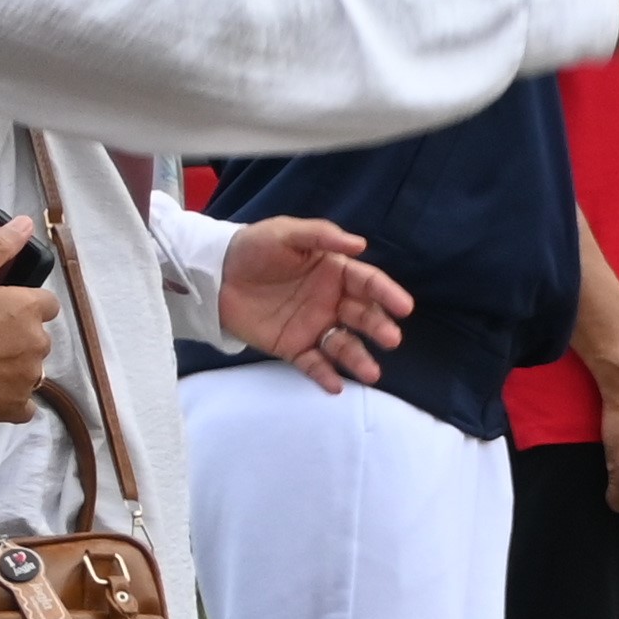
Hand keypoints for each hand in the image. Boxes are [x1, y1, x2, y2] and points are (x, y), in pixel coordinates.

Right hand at [0, 218, 54, 423]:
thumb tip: (26, 222)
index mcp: (29, 308)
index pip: (45, 303)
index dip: (23, 305)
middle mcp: (38, 343)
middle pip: (36, 337)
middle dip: (16, 337)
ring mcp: (29, 378)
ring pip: (30, 369)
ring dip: (13, 368)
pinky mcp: (17, 407)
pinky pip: (24, 405)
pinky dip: (11, 401)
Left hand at [218, 213, 411, 391]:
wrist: (215, 273)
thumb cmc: (254, 248)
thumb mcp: (286, 233)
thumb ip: (321, 235)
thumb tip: (360, 245)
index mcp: (335, 272)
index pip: (368, 283)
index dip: (387, 293)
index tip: (403, 307)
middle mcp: (331, 301)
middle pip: (362, 316)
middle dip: (378, 328)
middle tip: (390, 338)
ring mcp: (313, 326)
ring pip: (342, 345)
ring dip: (358, 359)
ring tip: (371, 373)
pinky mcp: (292, 347)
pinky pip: (312, 363)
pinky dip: (324, 375)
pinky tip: (335, 386)